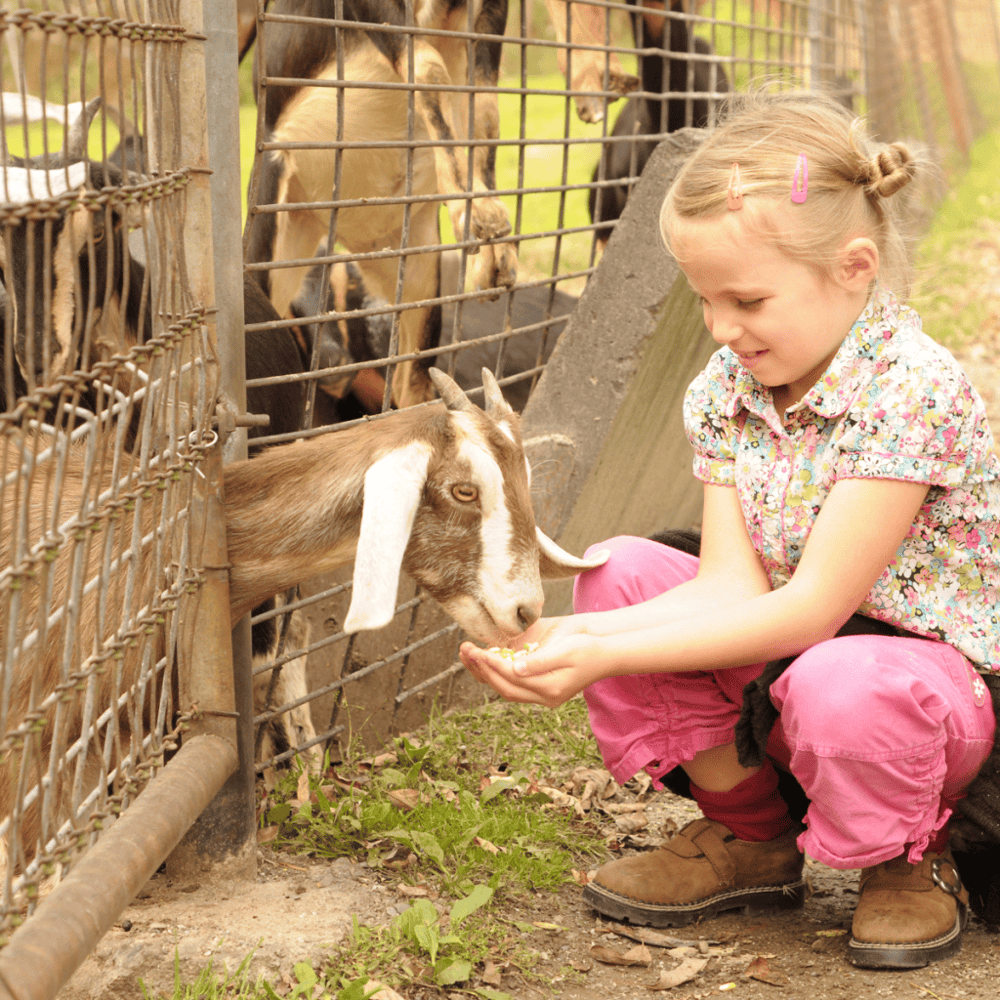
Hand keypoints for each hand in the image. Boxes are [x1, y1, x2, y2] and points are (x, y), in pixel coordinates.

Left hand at [459, 617, 607, 706]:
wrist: (606, 652)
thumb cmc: (588, 648)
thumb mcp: (565, 650)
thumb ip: (539, 661)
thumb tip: (515, 667)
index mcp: (550, 689)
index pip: (512, 678)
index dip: (492, 665)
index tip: (477, 651)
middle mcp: (544, 696)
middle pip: (504, 687)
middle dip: (482, 669)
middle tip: (465, 650)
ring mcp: (543, 695)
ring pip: (506, 688)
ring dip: (485, 673)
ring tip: (469, 655)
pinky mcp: (542, 688)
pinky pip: (513, 685)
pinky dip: (497, 674)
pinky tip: (487, 660)